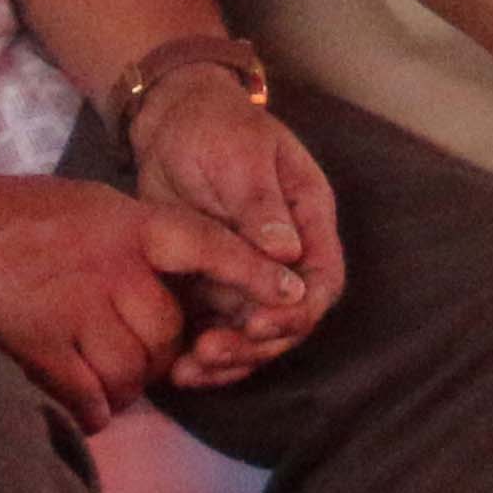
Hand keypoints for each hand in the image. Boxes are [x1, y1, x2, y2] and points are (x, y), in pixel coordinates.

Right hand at [0, 166, 298, 432]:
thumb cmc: (10, 211)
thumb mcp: (90, 204)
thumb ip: (137, 239)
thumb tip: (177, 282)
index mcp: (127, 223)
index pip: (207, 246)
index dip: (252, 273)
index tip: (293, 297)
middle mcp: (111, 265)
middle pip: (168, 332)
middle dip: (158, 354)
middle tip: (128, 351)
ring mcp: (75, 308)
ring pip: (135, 372)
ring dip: (123, 385)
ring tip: (97, 373)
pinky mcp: (39, 346)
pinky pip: (92, 399)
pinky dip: (91, 408)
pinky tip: (76, 395)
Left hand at [125, 67, 337, 388]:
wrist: (170, 122)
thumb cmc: (217, 127)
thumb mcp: (242, 156)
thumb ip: (263, 205)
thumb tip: (286, 254)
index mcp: (308, 221)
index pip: (322, 280)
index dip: (297, 311)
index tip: (260, 324)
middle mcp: (285, 256)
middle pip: (288, 318)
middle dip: (256, 344)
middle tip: (213, 352)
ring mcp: (248, 272)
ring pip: (252, 332)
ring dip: (228, 358)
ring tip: (190, 370)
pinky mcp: (212, 283)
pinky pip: (217, 328)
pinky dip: (203, 353)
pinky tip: (177, 370)